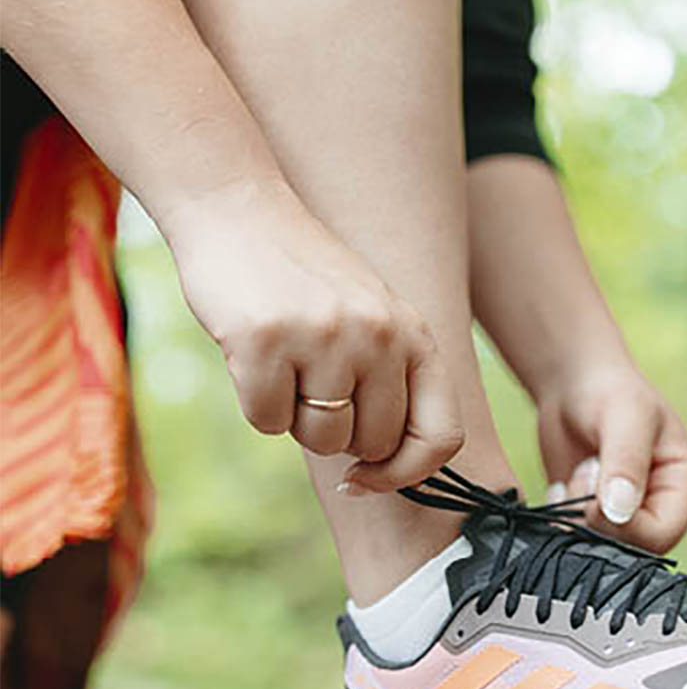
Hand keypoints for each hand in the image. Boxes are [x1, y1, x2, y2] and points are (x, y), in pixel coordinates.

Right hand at [163, 179, 463, 488]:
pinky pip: (267, 422)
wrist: (242, 213)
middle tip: (312, 383)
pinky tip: (253, 355)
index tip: (368, 476)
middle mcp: (381, 336)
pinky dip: (255, 403)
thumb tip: (387, 470)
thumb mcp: (375, 320)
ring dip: (295, 416)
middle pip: (373, 444)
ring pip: (321, 440)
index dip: (407, 472)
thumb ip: (393, 382)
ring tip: (287, 361)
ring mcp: (326, 338)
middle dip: (339, 433)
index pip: (443, 437)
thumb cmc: (309, 282)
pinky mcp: (266, 343)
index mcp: (415, 334)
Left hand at [535, 361, 686, 552]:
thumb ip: (624, 463)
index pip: (662, 535)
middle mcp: (656, 507)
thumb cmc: (610, 391)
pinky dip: (561, 515)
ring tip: (580, 471)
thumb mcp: (625, 417)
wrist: (573, 385)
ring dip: (577, 515)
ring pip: (598, 546)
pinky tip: (562, 484)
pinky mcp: (590, 517)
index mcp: (682, 486)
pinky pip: (573, 538)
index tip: (595, 498)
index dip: (626, 528)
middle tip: (585, 473)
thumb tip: (618, 513)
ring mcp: (622, 515)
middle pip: (630, 548)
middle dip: (597, 518)